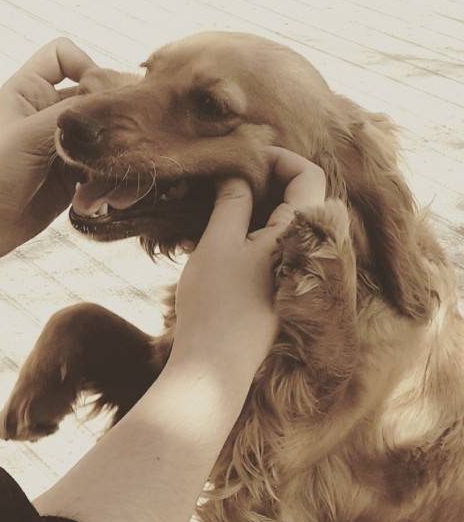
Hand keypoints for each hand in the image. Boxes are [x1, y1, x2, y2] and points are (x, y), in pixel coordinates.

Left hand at [0, 37, 95, 266]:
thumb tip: (117, 100)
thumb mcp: (29, 134)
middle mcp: (51, 113)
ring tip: (101, 186)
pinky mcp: (76, 176)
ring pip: (107, 138)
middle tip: (116, 147)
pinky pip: (105, 170)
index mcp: (31, 89)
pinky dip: (107, 185)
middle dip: (110, 123)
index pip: (65, 55)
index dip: (86, 66)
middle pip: (97, 99)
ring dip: (112, 161)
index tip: (96, 96)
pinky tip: (95, 201)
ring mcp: (66, 145)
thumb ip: (73, 112)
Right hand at [173, 146, 325, 374]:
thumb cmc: (216, 302)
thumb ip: (232, 201)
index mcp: (298, 233)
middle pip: (296, 197)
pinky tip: (214, 235)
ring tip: (212, 204)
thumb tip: (239, 174)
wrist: (215, 366)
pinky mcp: (276, 286)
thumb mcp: (218, 242)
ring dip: (249, 206)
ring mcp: (290, 270)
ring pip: (278, 222)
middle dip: (262, 180)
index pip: (308, 175)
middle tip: (224, 177)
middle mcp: (303, 251)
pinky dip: (246, 230)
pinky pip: (268, 245)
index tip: (245, 155)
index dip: (280, 157)